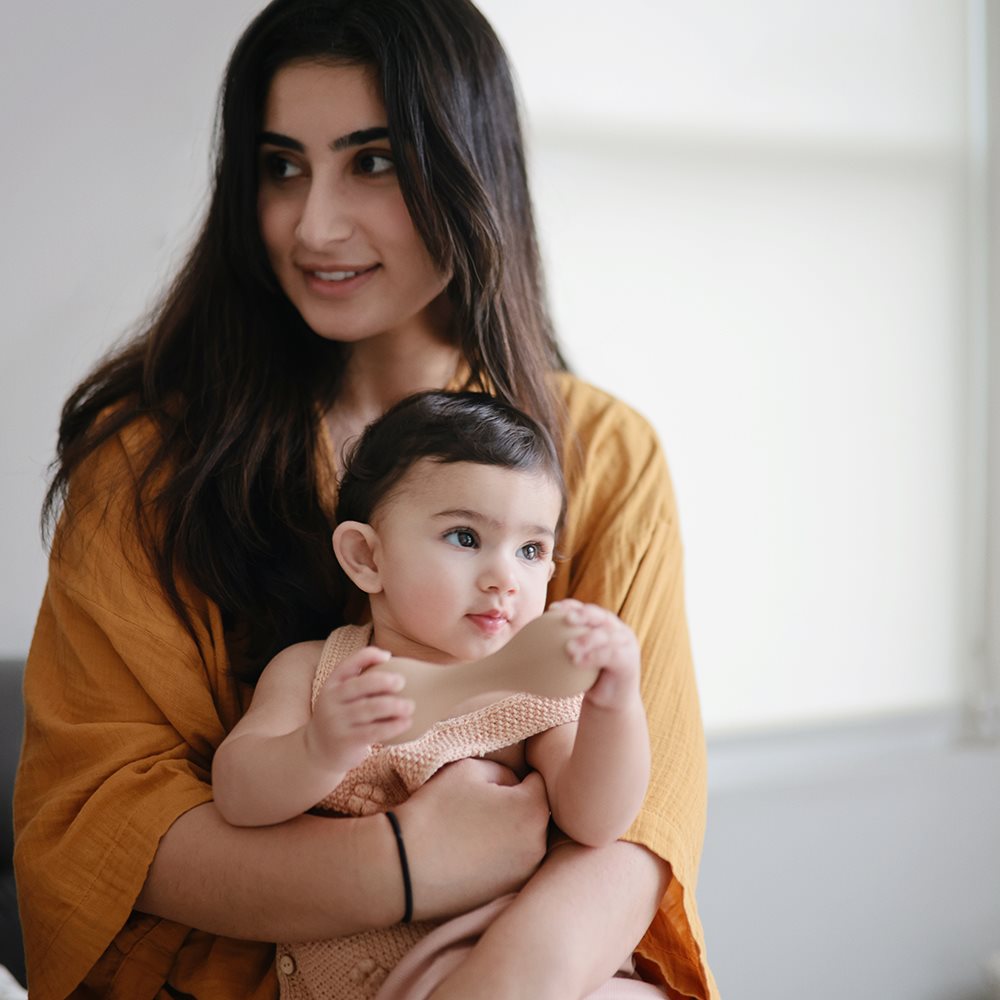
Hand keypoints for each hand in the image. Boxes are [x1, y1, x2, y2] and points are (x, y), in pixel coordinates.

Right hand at [306, 645, 413, 769]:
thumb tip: (389, 657)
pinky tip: (406, 723)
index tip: (388, 657)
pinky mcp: (346, 741)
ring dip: (394, 706)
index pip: (348, 664)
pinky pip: (373, 731)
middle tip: (402, 682)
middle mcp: (331, 701)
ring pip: (369, 709)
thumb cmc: (341, 717)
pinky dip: (392, 726)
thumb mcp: (341, 697)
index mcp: (331, 684)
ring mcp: (337, 722)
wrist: (318, 752)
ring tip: (410, 706)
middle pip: (360, 686)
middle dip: (384, 681)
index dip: (368, 656)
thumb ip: (359, 681)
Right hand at [393, 758, 549, 920]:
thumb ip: (502, 771)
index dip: (517, 776)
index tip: (493, 783)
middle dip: (516, 805)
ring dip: (509, 832)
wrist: (402, 867)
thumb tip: (513, 785)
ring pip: (525, 839)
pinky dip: (498, 857)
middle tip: (481, 806)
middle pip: (536, 813)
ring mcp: (524, 874)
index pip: (539, 781)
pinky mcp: (507, 893)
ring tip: (473, 831)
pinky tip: (471, 855)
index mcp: (533, 810)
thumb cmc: (435, 811)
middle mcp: (538, 845)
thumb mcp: (468, 770)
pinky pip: (511, 865)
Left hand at [548, 600, 640, 709]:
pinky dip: (594, 656)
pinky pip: (610, 655)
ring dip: (588, 639)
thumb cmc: (584, 678)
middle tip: (566, 619)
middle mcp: (615, 629)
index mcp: (601, 624)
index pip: (585, 610)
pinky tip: (577, 661)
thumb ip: (555, 650)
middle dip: (584, 615)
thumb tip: (520, 646)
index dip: (571, 606)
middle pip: (599, 616)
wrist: (609, 700)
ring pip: (606, 635)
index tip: (551, 610)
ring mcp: (625, 643)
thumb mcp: (570, 661)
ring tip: (569, 647)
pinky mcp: (629, 659)